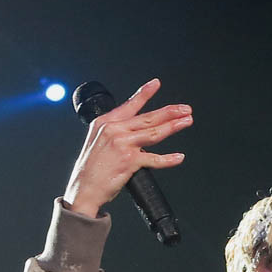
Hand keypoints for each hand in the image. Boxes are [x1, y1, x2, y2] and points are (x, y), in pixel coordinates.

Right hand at [63, 78, 192, 217]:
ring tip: (186, 122)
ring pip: (153, 133)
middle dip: (170, 112)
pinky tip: (179, 157)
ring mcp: (123, 144)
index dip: (145, 93)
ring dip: (173, 127)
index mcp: (106, 122)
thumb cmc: (92, 168)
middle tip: (185, 109)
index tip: (156, 84)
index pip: (130, 105)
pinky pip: (154, 159)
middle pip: (148, 118)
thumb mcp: (98, 140)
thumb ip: (115, 132)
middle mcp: (114, 129)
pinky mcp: (129, 161)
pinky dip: (168, 159)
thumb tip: (134, 131)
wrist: (84, 188)